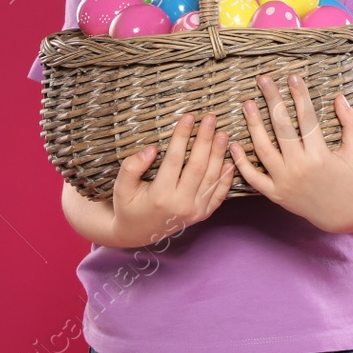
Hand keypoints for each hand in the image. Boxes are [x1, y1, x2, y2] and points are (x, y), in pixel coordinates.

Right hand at [108, 112, 235, 248]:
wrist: (136, 234)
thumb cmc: (127, 206)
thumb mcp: (121, 187)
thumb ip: (132, 166)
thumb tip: (151, 149)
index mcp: (160, 196)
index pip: (174, 159)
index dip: (182, 136)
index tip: (188, 117)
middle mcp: (181, 204)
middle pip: (197, 165)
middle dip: (205, 139)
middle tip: (211, 118)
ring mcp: (195, 211)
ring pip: (211, 178)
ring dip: (219, 154)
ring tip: (223, 133)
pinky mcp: (203, 215)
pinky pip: (219, 194)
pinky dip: (226, 178)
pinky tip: (230, 160)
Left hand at [232, 73, 352, 233]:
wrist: (343, 215)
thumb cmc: (352, 179)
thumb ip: (351, 123)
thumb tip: (339, 97)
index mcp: (320, 155)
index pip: (306, 117)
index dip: (300, 95)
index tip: (292, 77)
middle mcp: (299, 167)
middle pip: (282, 128)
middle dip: (272, 100)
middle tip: (263, 80)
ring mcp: (285, 182)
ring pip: (263, 149)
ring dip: (253, 125)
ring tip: (247, 104)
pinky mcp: (276, 195)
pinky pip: (253, 177)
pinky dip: (241, 162)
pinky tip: (234, 142)